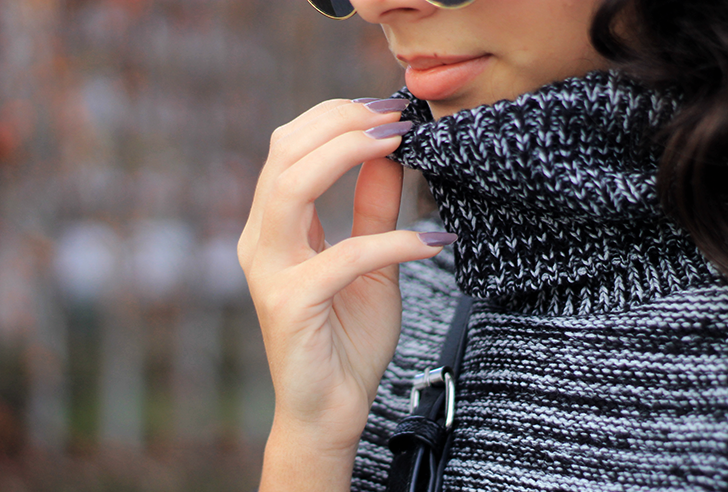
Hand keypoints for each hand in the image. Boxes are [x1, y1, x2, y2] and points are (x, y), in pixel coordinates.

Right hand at [238, 98, 454, 490]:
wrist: (330, 410)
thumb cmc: (345, 338)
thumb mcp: (369, 261)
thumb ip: (372, 208)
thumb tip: (391, 153)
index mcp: (274, 226)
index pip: (290, 147)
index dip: (337, 118)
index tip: (391, 110)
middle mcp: (260, 241)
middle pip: (284, 151)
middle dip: (342, 121)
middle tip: (398, 117)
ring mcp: (269, 272)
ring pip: (293, 185)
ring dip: (350, 153)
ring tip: (401, 144)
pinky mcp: (290, 304)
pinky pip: (345, 256)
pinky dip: (393, 241)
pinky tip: (433, 244)